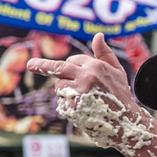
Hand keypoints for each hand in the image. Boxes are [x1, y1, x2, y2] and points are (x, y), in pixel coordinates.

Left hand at [27, 33, 141, 147]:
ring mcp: (78, 93)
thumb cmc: (121, 95)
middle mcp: (86, 77)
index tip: (66, 68)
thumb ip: (105, 53)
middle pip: (58, 68)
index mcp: (96, 66)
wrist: (125, 121)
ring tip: (82, 98)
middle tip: (30, 65)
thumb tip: (98, 35)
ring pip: (60, 86)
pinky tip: (81, 108)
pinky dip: (67, 104)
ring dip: (64, 90)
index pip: (74, 60)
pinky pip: (62, 102)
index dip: (71, 65)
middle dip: (42, 66)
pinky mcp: (74, 107)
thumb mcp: (117, 71)